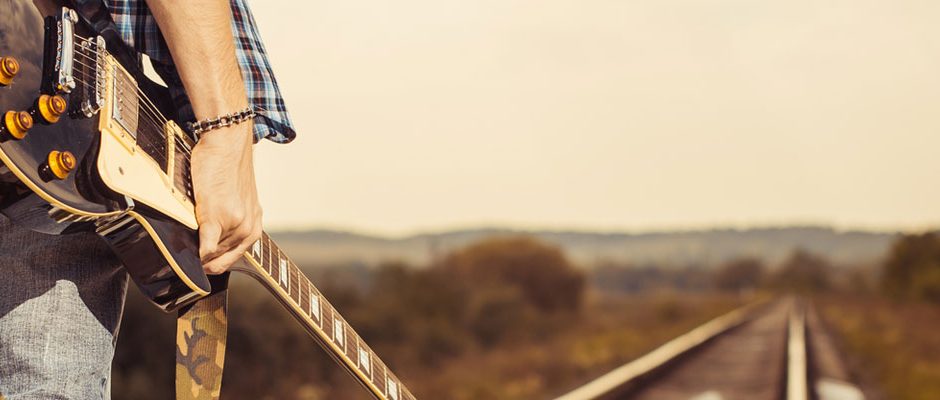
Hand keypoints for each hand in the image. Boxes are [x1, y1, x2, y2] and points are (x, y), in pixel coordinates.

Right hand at [190, 123, 261, 273]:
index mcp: (253, 226)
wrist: (227, 143)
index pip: (231, 259)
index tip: (199, 267)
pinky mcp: (216, 217)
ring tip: (182, 247)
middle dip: (203, 262)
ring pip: (211, 255)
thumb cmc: (226, 168)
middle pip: (220, 260)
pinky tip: (187, 253)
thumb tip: (207, 241)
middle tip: (185, 260)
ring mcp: (234, 224)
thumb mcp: (237, 200)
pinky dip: (196, 253)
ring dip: (196, 255)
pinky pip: (206, 247)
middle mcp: (248, 228)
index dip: (214, 265)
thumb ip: (229, 222)